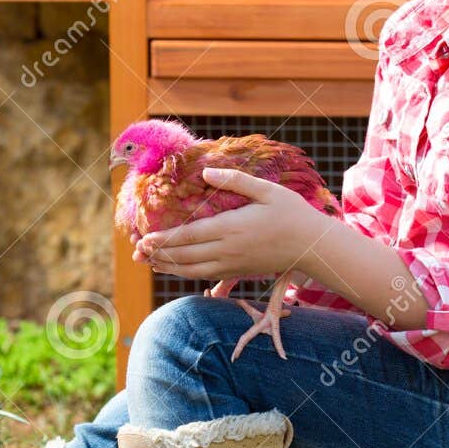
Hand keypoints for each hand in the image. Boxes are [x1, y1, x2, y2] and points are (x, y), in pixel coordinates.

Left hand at [132, 167, 322, 280]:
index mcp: (232, 227)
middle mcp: (227, 249)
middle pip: (185, 256)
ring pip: (191, 269)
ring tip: (147, 261)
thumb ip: (236, 181)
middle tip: (136, 251)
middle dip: (158, 254)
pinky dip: (184, 273)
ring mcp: (231, 263)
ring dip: (167, 266)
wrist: (311, 247)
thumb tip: (208, 172)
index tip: (144, 238)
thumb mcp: (267, 190)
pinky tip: (172, 268)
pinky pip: (204, 275)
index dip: (164, 239)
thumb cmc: (291, 214)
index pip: (190, 236)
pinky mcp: (236, 271)